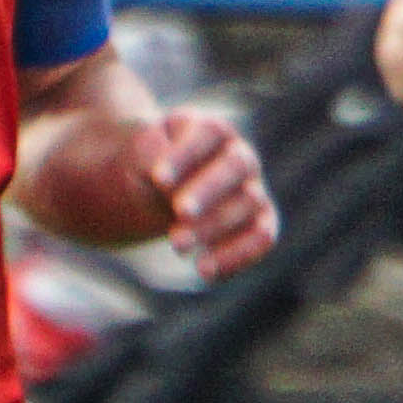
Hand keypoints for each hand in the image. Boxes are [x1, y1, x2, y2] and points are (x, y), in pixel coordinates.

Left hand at [133, 106, 276, 278]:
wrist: (154, 191)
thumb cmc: (148, 167)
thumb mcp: (140, 157)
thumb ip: (152, 162)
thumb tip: (172, 194)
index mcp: (210, 130)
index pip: (207, 133)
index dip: (186, 156)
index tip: (157, 178)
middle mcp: (239, 155)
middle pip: (236, 166)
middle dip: (208, 191)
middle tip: (179, 212)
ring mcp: (253, 189)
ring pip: (248, 203)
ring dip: (214, 226)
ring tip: (177, 246)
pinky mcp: (259, 222)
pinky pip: (262, 237)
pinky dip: (238, 255)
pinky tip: (205, 272)